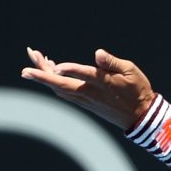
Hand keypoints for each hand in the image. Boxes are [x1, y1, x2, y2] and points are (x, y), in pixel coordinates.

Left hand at [21, 47, 155, 129]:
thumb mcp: (131, 71)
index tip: (53, 63)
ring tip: (36, 58)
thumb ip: (112, 62)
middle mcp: (91, 93)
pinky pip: (64, 92)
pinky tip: (51, 71)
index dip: (69, 68)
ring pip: (60, 88)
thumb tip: (98, 54)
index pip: (83, 74)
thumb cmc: (137, 90)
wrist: (140, 117)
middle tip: (31, 55)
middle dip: (43, 72)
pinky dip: (54, 82)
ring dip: (44, 75)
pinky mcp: (85, 103)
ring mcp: (86, 100)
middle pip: (62, 83)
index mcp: (103, 83)